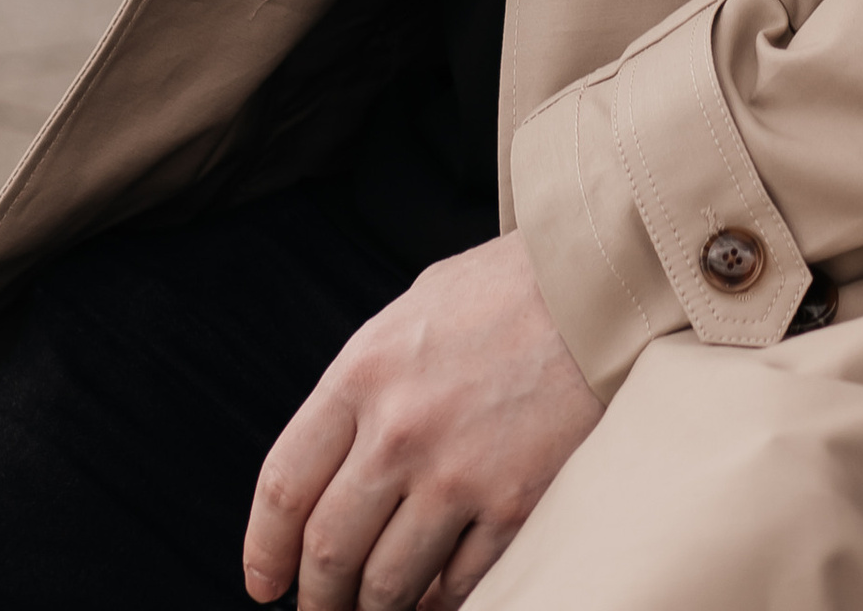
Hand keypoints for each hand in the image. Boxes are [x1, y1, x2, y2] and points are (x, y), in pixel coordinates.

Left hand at [243, 229, 597, 610]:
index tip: (264, 584)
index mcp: (363, 372)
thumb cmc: (504, 292)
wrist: (598, 285)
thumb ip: (365, 386)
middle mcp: (401, 430)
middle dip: (317, 598)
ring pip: (386, 585)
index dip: (264, 550)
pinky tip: (435, 598)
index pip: (285, 486)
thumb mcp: (411, 313)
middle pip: (329, 551)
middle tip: (319, 610)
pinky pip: (458, 587)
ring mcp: (459, 474)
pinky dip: (440, 604)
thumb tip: (330, 468)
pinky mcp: (515, 506)